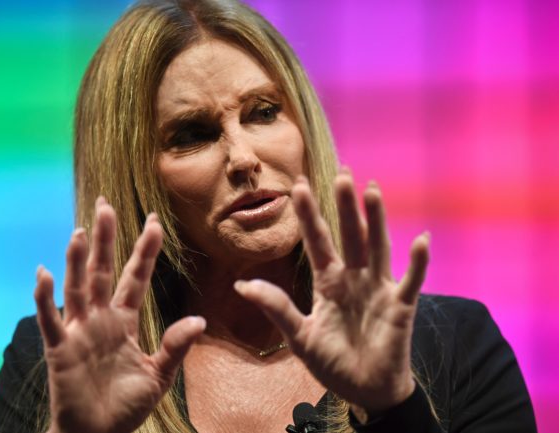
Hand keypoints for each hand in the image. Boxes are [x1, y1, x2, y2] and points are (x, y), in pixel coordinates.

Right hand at [34, 198, 204, 432]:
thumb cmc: (126, 406)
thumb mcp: (159, 375)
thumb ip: (175, 346)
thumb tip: (199, 319)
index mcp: (125, 321)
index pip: (136, 277)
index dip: (144, 249)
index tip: (154, 221)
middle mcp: (100, 319)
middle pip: (103, 270)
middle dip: (105, 238)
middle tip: (105, 204)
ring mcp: (78, 330)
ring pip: (78, 286)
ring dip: (77, 259)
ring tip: (81, 229)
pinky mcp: (59, 348)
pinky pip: (51, 318)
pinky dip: (45, 296)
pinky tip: (44, 272)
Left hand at [234, 168, 429, 413]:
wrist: (365, 391)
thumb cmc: (333, 362)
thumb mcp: (299, 336)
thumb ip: (276, 308)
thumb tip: (241, 285)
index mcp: (328, 282)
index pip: (317, 241)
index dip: (308, 215)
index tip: (297, 186)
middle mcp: (353, 278)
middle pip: (348, 235)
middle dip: (344, 206)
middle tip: (341, 173)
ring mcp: (378, 289)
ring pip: (377, 247)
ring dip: (375, 220)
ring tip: (371, 190)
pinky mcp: (400, 306)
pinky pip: (411, 280)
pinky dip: (418, 262)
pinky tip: (420, 240)